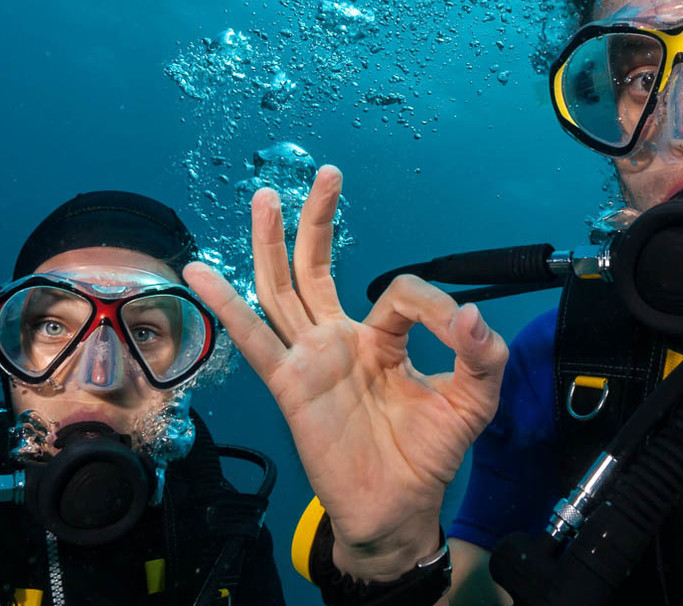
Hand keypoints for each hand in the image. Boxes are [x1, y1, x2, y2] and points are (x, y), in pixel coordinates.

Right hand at [184, 165, 509, 579]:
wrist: (399, 509)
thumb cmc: (428, 455)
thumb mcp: (472, 399)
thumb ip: (480, 355)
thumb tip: (468, 313)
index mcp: (379, 340)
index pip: (396, 293)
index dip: (429, 304)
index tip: (457, 330)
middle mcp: (339, 341)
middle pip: (317, 267)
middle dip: (318, 220)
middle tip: (325, 174)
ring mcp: (311, 360)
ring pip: (283, 291)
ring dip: (271, 244)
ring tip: (265, 196)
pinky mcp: (291, 386)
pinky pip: (255, 341)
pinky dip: (227, 306)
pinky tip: (202, 272)